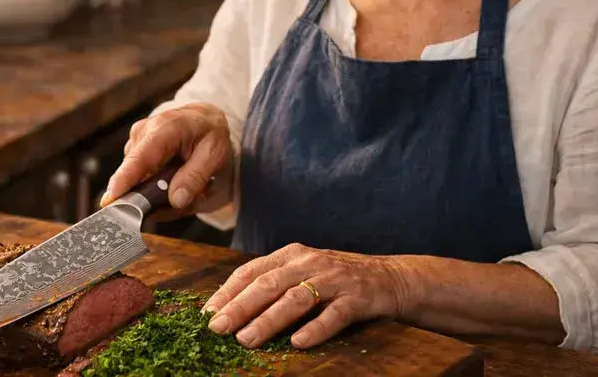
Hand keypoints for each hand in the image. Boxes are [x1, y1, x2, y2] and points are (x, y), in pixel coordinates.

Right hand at [100, 103, 233, 214]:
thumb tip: (175, 200)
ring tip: (187, 184)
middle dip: (157, 197)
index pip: (139, 158)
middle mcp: (143, 133)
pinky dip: (157, 187)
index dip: (123, 181)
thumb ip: (195, 177)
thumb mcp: (215, 154)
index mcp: (164, 129)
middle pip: (134, 177)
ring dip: (161, 193)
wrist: (204, 118)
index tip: (111, 201)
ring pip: (138, 182)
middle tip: (189, 198)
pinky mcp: (134, 151)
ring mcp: (136, 142)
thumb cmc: (210, 132)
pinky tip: (175, 180)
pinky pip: (140, 179)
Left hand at [202, 243, 413, 349]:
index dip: (228, 292)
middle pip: (268, 284)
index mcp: (291, 255)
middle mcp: (309, 262)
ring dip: (269, 320)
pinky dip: (315, 328)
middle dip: (240, 306)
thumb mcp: (303, 273)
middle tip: (218, 328)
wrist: (390, 278)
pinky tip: (298, 343)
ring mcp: (334, 279)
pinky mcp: (357, 298)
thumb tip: (230, 309)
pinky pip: (334, 314)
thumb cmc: (337, 280)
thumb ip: (274, 285)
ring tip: (247, 340)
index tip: (207, 313)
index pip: (252, 271)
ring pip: (296, 299)